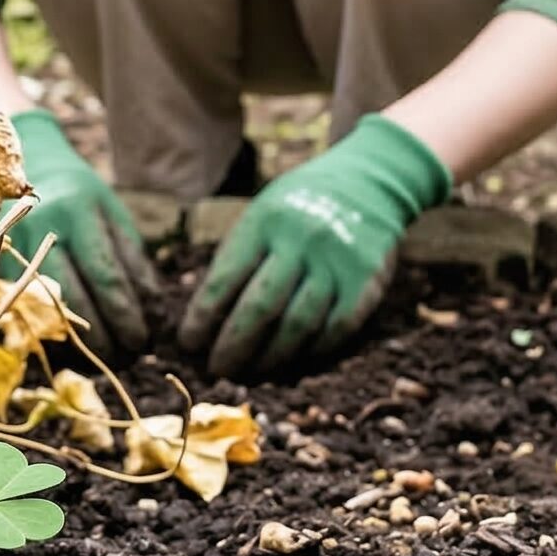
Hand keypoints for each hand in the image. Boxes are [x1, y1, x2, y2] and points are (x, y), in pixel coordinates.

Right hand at [0, 108, 158, 357]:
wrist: (24, 161)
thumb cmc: (78, 192)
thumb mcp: (111, 212)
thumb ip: (131, 257)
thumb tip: (152, 308)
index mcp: (78, 213)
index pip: (106, 276)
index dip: (126, 314)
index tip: (143, 338)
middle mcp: (42, 230)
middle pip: (74, 297)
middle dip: (103, 333)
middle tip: (126, 354)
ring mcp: (14, 248)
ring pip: (45, 307)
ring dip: (75, 338)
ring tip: (102, 354)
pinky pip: (26, 305)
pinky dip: (49, 328)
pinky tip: (69, 342)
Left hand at [179, 115, 451, 377]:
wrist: (367, 182)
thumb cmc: (297, 208)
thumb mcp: (261, 216)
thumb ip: (237, 259)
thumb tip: (204, 318)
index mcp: (263, 223)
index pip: (224, 280)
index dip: (202, 318)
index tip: (188, 344)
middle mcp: (300, 241)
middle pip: (260, 308)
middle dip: (232, 346)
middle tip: (217, 370)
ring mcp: (336, 262)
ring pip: (297, 325)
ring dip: (270, 357)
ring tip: (251, 373)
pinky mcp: (366, 282)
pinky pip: (335, 329)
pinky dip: (310, 351)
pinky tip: (293, 360)